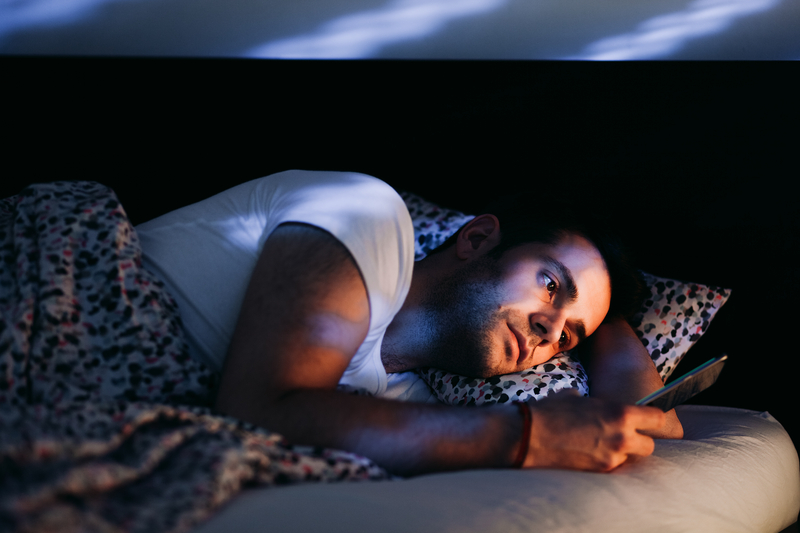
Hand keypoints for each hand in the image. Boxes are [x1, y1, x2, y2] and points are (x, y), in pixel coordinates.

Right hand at [523, 390, 665, 471]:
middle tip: (624, 436)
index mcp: (620, 413)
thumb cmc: (550, 411)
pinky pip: (611, 467)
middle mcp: (621, 437)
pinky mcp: (599, 472)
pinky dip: (603, 462)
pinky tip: (586, 454)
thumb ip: (598, 404)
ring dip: (619, 453)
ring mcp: (611, 458)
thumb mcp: (577, 397)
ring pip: (629, 459)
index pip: (656, 418)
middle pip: (650, 446)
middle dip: (639, 441)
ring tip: (597, 445)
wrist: (528, 435)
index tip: (647, 419)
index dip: (652, 418)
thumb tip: (600, 407)